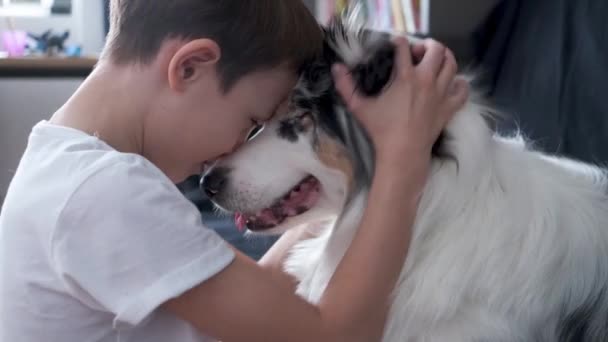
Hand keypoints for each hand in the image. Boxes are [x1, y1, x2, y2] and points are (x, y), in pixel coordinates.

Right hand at [332, 37, 468, 167]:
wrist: (403, 153)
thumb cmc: (381, 130)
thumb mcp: (359, 107)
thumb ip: (346, 86)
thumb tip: (336, 68)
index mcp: (405, 77)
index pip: (404, 47)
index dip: (398, 42)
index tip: (395, 46)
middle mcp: (427, 80)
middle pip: (436, 49)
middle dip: (427, 45)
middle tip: (418, 53)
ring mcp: (441, 93)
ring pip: (452, 64)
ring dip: (445, 58)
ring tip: (435, 61)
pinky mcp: (449, 107)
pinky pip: (463, 89)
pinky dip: (459, 83)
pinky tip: (451, 84)